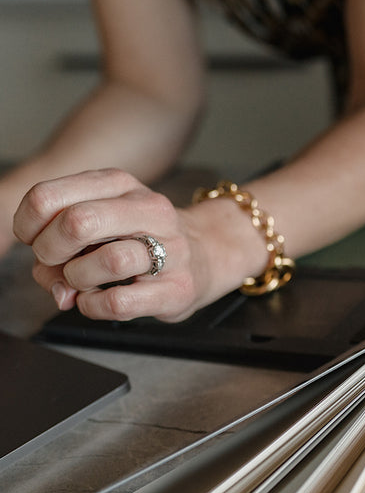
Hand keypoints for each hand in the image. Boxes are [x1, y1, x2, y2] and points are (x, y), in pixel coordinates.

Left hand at [13, 169, 231, 322]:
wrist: (208, 255)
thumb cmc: (142, 240)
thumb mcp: (101, 223)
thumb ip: (62, 245)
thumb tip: (54, 283)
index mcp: (120, 186)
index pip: (48, 196)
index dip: (28, 225)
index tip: (35, 239)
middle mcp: (149, 210)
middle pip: (78, 222)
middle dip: (51, 250)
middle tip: (55, 262)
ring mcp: (170, 250)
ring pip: (106, 261)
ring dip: (77, 278)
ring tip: (80, 282)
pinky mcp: (177, 289)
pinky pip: (119, 301)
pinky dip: (94, 306)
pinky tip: (96, 300)